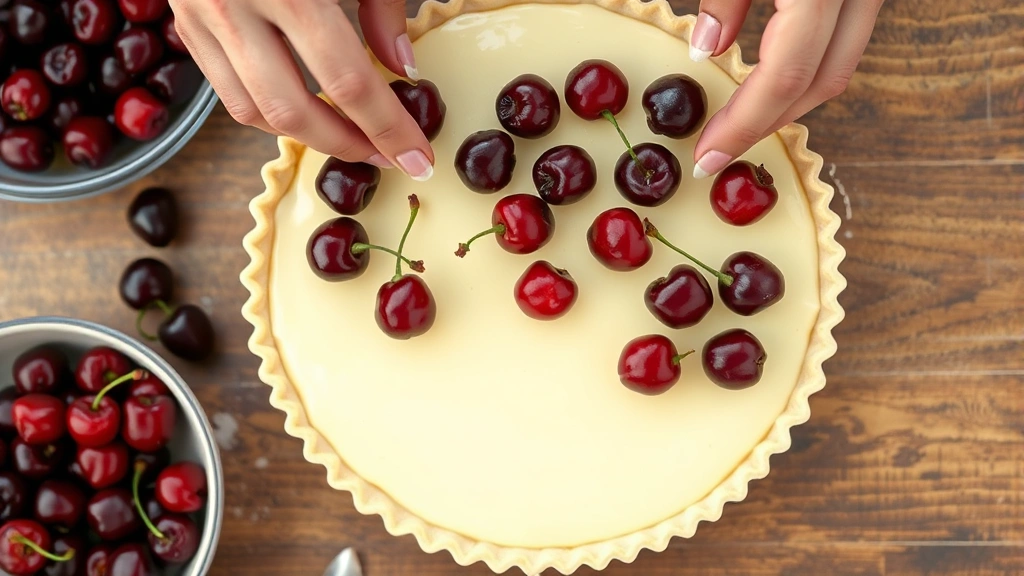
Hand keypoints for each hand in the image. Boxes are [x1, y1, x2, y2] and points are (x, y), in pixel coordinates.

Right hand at [169, 0, 434, 179]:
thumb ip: (382, 4)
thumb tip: (402, 69)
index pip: (346, 81)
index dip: (387, 127)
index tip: (417, 158)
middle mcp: (234, 3)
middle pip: (291, 109)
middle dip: (345, 144)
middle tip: (386, 156)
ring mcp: (199, 13)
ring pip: (250, 109)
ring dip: (303, 136)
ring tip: (348, 139)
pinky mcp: (182, 20)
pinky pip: (224, 89)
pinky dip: (266, 110)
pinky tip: (304, 111)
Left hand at [688, 0, 882, 177]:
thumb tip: (706, 47)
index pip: (784, 76)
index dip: (743, 125)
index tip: (708, 156)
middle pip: (821, 81)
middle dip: (766, 123)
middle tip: (718, 148)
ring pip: (840, 64)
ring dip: (790, 100)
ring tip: (739, 121)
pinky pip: (844, 37)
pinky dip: (808, 65)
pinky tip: (767, 78)